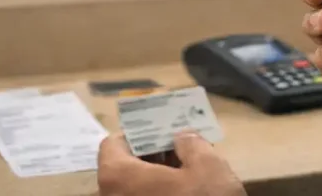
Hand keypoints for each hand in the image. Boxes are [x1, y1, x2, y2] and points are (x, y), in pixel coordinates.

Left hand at [98, 132, 245, 195]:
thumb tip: (181, 137)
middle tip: (180, 150)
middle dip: (151, 157)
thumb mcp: (208, 166)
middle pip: (123, 169)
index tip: (164, 133)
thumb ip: (191, 144)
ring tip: (187, 174)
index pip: (113, 144)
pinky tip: (185, 195)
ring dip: (156, 180)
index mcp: (118, 176)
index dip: (138, 134)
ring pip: (134, 191)